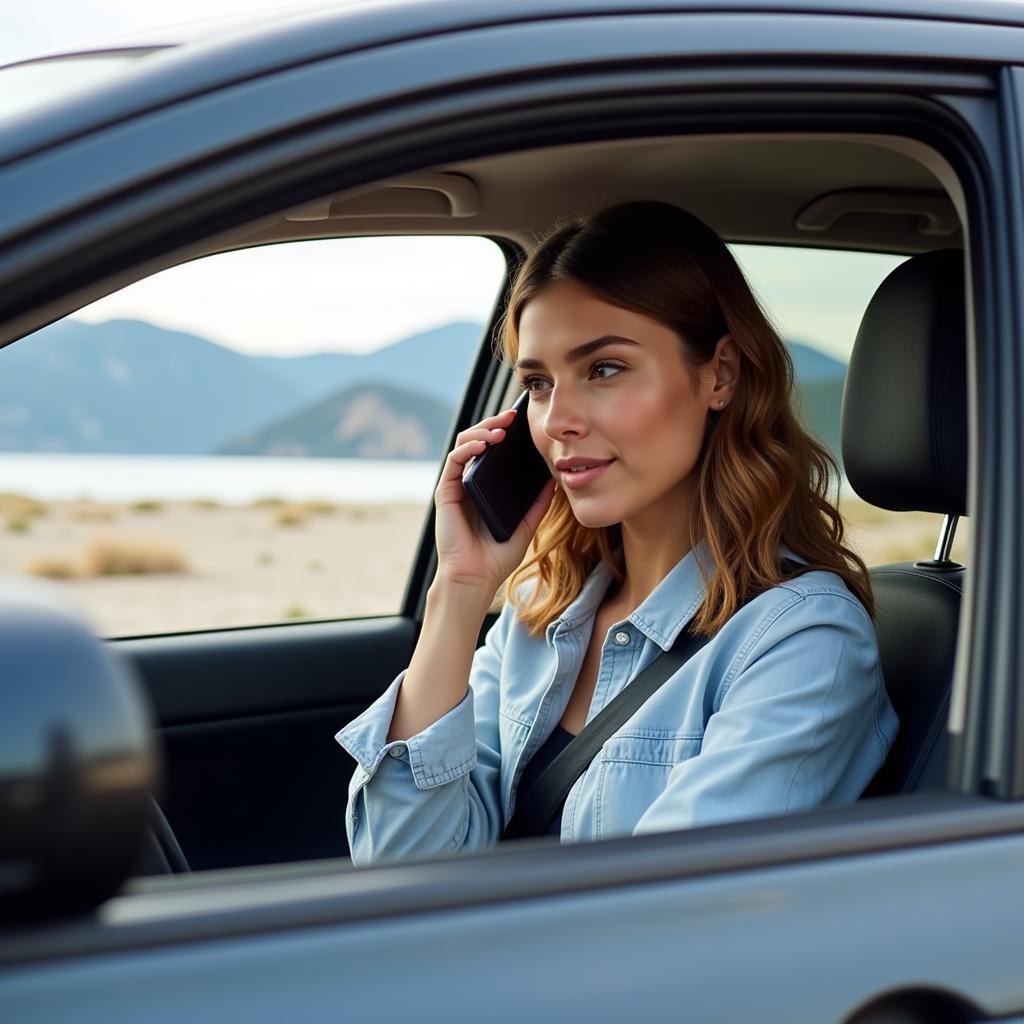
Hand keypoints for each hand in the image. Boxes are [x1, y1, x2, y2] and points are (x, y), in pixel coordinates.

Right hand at [433, 405, 556, 597]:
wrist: (476, 579)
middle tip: (513, 414)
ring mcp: (457, 485)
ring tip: (501, 429)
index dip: (506, 431)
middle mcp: (470, 482)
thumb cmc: (497, 556)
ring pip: (464, 444)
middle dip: (495, 423)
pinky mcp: (445, 492)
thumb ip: (538, 504)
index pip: (494, 450)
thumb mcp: (527, 525)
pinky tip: (484, 444)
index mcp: (487, 487)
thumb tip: (553, 480)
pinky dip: (468, 448)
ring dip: (481, 430)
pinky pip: (454, 461)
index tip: (523, 421)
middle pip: (478, 440)